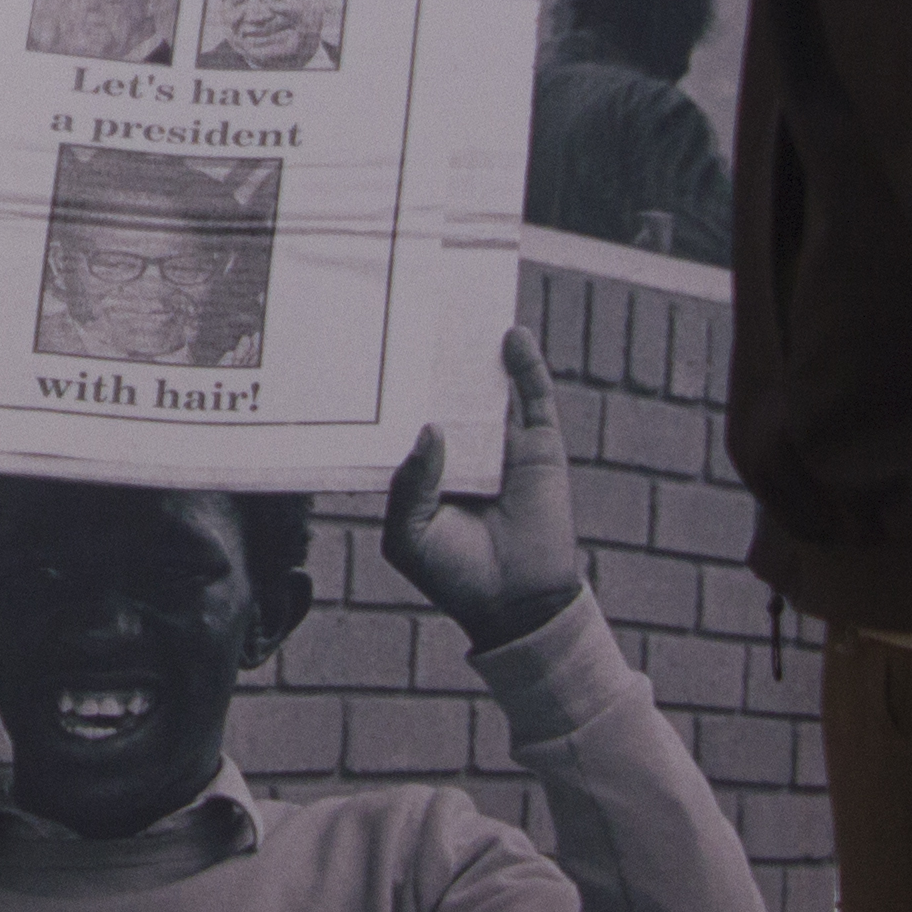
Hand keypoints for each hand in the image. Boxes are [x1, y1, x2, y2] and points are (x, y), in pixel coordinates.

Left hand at [384, 324, 589, 645]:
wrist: (514, 603)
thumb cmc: (454, 574)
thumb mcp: (409, 533)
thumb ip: (409, 482)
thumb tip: (431, 429)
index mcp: (426, 469)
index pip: (410, 420)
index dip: (395, 391)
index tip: (372, 351)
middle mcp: (462, 450)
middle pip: (448, 394)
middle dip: (434, 359)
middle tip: (415, 313)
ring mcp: (501, 446)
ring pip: (490, 389)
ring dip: (478, 352)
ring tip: (461, 308)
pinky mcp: (539, 447)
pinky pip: (534, 398)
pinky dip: (526, 365)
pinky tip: (512, 337)